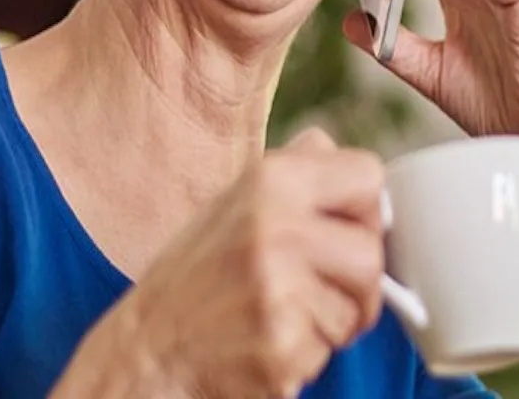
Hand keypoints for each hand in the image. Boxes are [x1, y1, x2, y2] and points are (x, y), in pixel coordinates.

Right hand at [54, 129, 385, 398]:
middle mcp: (275, 226)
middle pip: (371, 254)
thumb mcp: (237, 199)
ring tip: (287, 315)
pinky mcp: (280, 345)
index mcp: (271, 178)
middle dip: (360, 283)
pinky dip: (309, 352)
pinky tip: (269, 340)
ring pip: (358, 308)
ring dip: (335, 322)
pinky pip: (330, 349)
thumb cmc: (200, 273)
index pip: (369, 175)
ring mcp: (276, 288)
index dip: (367, 209)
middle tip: (325, 292)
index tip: (347, 231)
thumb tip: (359, 166)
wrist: (147, 347)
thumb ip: (298, 173)